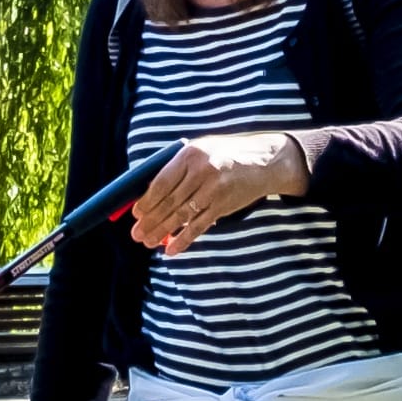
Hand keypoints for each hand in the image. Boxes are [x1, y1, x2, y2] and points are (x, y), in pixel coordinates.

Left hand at [126, 133, 307, 256]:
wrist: (266, 161)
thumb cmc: (226, 154)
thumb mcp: (201, 151)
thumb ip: (178, 168)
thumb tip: (149, 192)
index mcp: (190, 155)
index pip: (162, 182)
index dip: (146, 201)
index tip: (136, 214)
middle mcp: (201, 171)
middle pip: (169, 202)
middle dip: (150, 221)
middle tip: (137, 234)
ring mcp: (214, 189)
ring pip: (181, 216)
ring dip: (162, 232)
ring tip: (148, 242)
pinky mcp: (224, 205)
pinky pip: (199, 226)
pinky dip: (184, 239)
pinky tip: (171, 249)